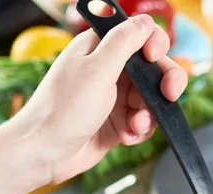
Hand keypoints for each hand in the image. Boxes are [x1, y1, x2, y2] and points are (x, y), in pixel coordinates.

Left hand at [11, 14, 188, 183]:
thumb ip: (124, 42)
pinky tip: (126, 137)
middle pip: (152, 69)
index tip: (154, 59)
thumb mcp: (96, 70)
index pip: (139, 35)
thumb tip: (145, 21)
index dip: (154, 45)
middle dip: (163, 84)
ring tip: (134, 126)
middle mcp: (107, 70)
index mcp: (99, 48)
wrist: (44, 153)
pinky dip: (139, 131)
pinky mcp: (116, 122)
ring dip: (148, 114)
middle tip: (168, 95)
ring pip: (151, 99)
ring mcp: (113, 97)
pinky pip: (142, 122)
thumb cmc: (62, 111)